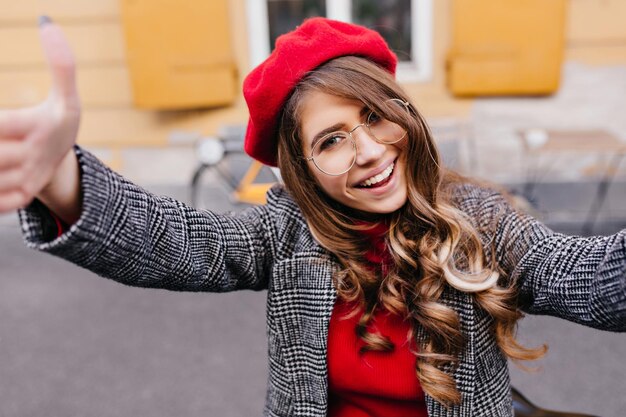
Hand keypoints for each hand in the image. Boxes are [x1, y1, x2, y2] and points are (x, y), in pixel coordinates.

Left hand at [0, 17, 79, 212]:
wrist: (67, 167)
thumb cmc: (58, 123)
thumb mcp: (67, 97)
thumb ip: (62, 64)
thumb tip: (46, 21)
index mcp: (41, 127)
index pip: (3, 124)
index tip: (0, 122)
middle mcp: (32, 157)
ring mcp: (25, 180)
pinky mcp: (19, 197)